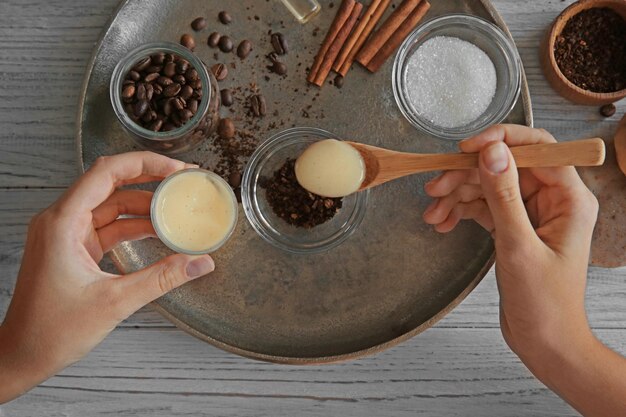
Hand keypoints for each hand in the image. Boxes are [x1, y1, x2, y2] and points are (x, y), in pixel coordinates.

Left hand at [0, 152, 214, 402]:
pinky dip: (133, 227)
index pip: (106, 173)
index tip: (176, 169)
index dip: (145, 165)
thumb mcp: (115, 302)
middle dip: (148, 179)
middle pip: (110, 183)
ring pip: (111, 205)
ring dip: (144, 206)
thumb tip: (199, 262)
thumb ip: (162, 278)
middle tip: (182, 180)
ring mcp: (66, 233)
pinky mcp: (73, 247)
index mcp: (63, 222)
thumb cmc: (51, 330)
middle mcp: (61, 220)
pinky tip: (159, 232)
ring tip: (176, 208)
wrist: (22, 355)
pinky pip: (108, 226)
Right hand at [423, 125, 625, 415]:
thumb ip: (504, 196)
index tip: (466, 148)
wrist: (546, 342)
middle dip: (467, 175)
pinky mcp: (514, 229)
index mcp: (568, 199)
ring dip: (458, 196)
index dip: (500, 141)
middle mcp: (552, 201)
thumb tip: (492, 152)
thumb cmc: (545, 304)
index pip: (537, 148)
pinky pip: (484, 208)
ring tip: (433, 213)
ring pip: (489, 187)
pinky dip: (462, 212)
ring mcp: (532, 215)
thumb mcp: (518, 247)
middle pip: (505, 167)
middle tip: (435, 187)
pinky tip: (443, 222)